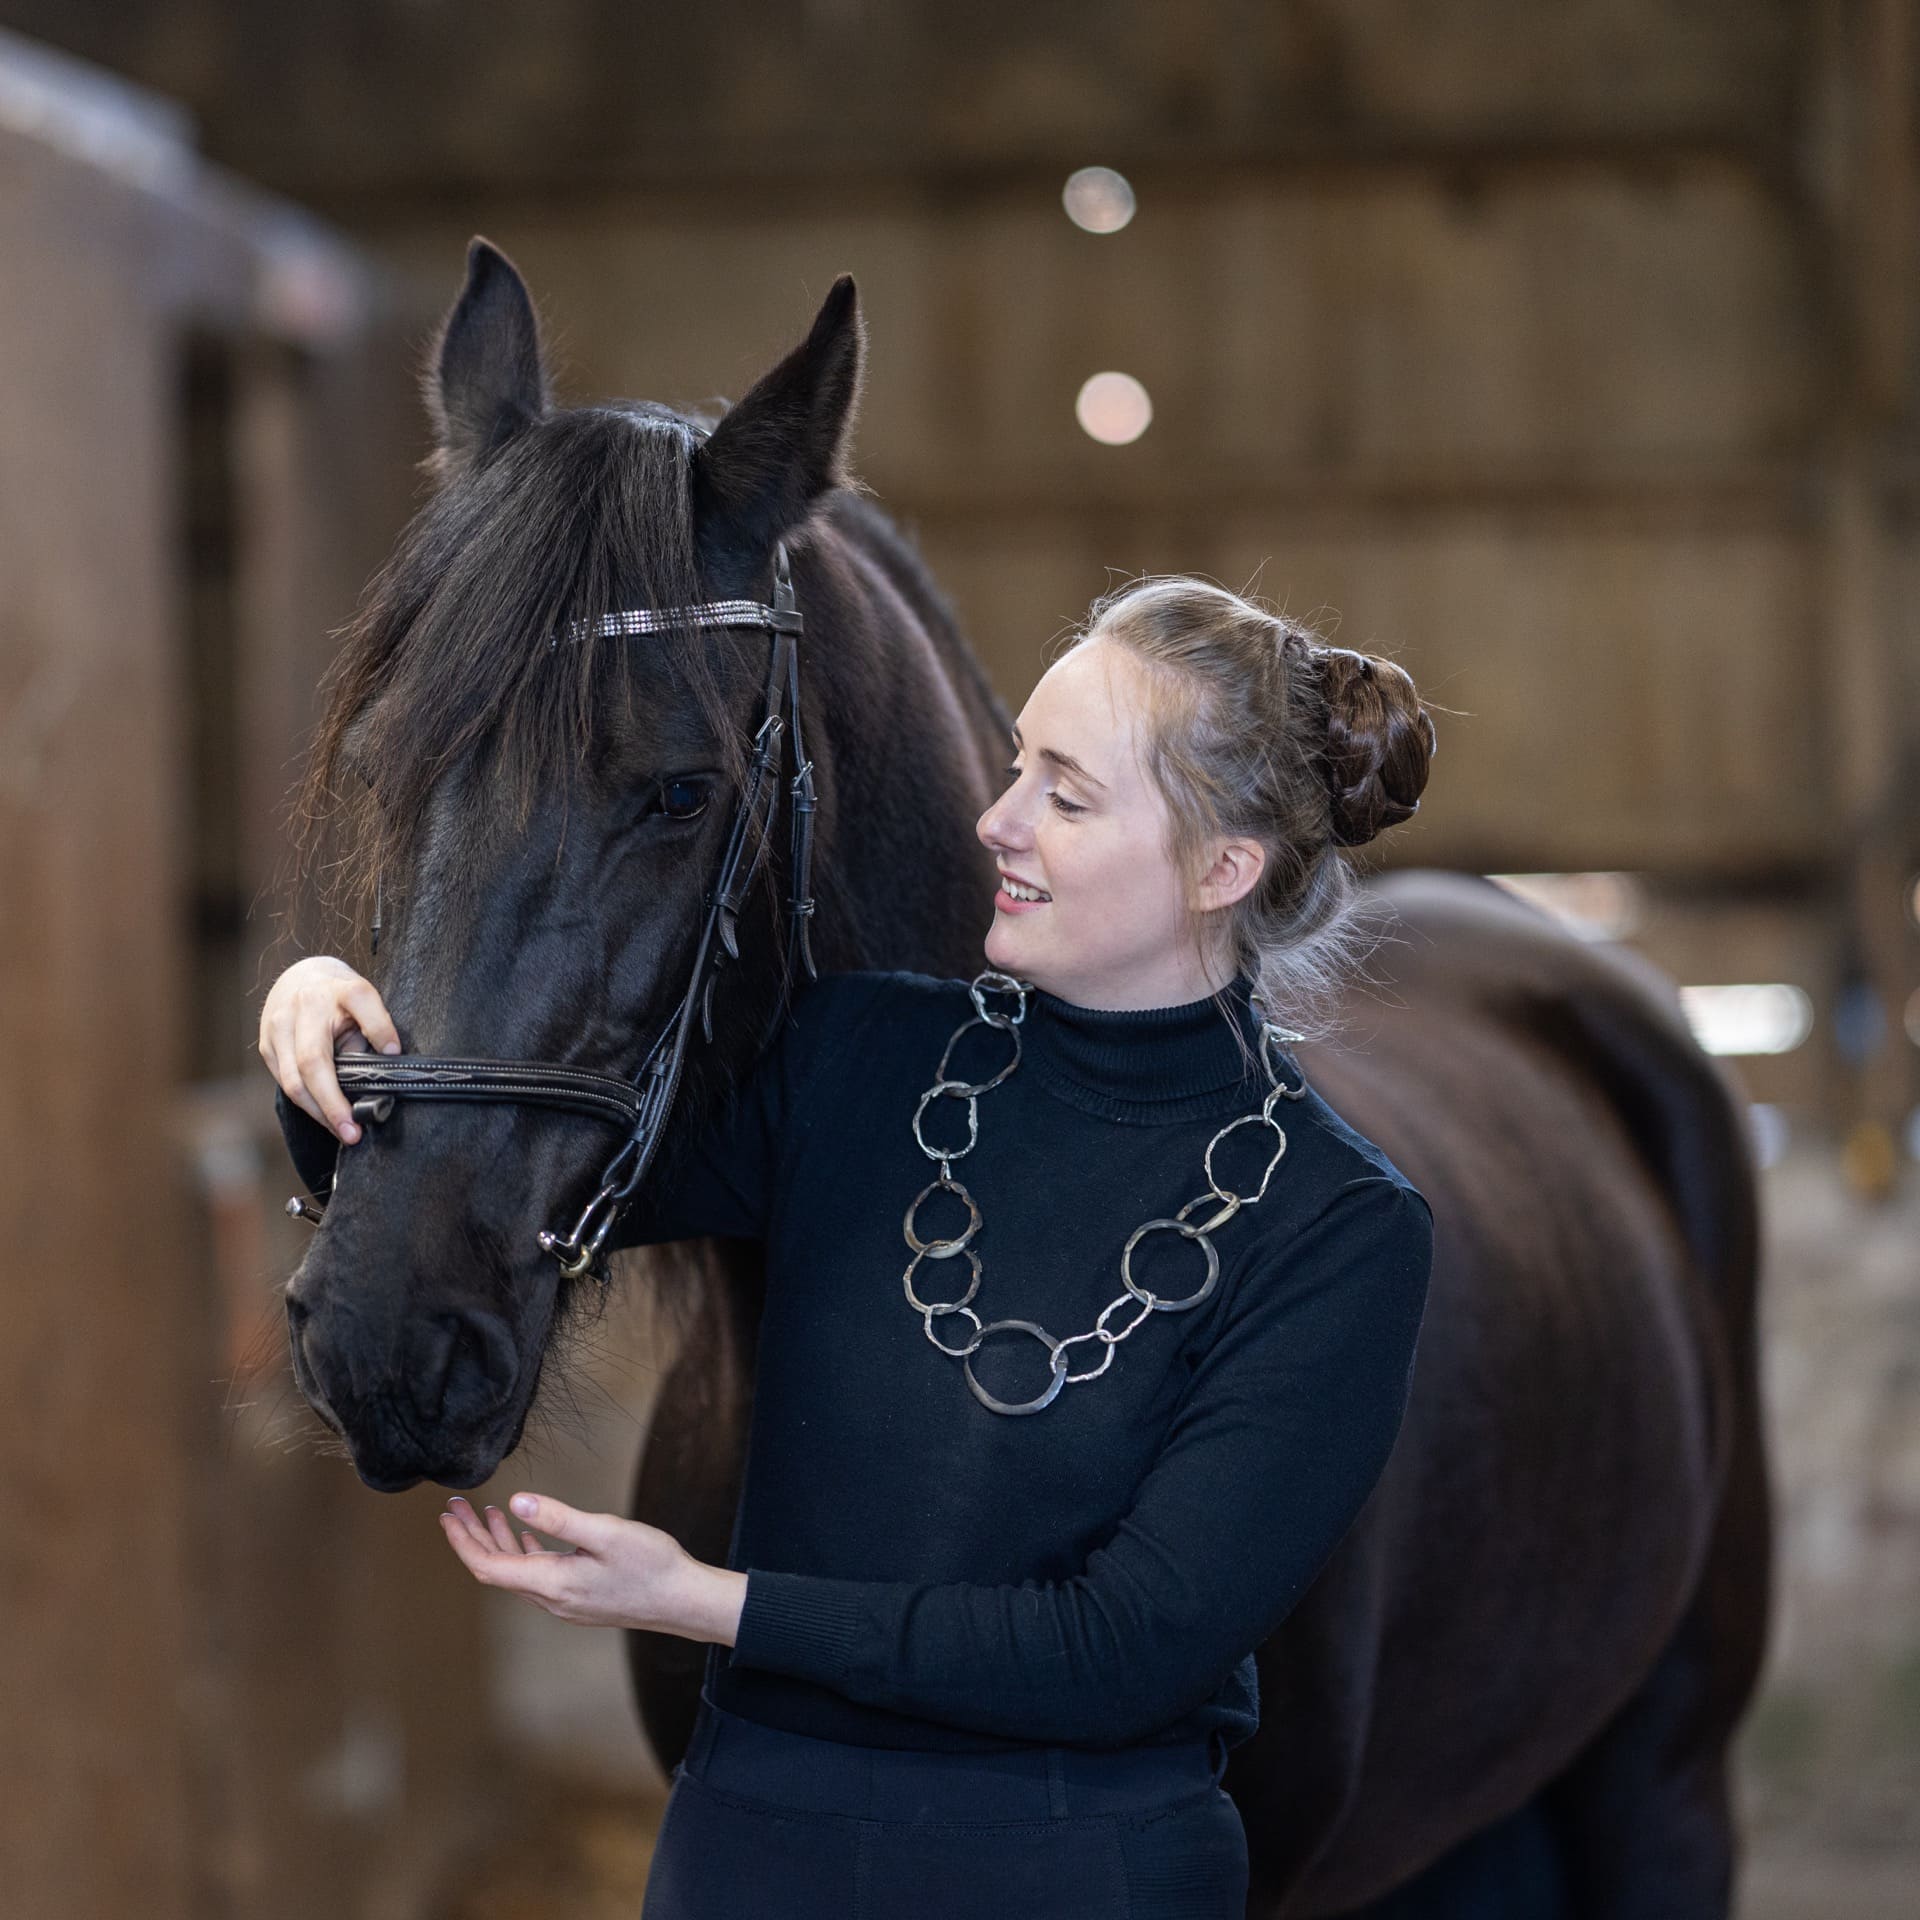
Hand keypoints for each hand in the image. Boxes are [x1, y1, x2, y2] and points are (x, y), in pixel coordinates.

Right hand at [258, 955, 401, 1144]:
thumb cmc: (341, 997)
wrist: (299, 978)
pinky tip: (325, 1117)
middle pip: (312, 1062)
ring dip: (319, 1112)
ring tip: (343, 1132)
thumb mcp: (366, 1003)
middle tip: (354, 1132)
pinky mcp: (267, 1046)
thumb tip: (378, 1074)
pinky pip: (285, 1083)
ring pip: (293, 1081)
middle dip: (333, 1103)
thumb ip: (372, 1031)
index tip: (393, 1053)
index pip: (362, 1003)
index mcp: (340, 989)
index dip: (380, 1028)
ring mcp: (278, 1027)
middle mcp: (303, 1007)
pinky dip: (307, 1104)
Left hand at [438, 1491, 746, 1642]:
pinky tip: (525, 1534)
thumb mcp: (606, 1532)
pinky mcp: (578, 1597)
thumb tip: (515, 1502)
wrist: (683, 1600)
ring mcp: (564, 1601)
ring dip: (497, 1542)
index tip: (448, 1516)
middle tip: (455, 1508)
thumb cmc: (651, 1565)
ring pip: (516, 1573)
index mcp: (552, 1583)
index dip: (463, 1542)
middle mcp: (551, 1598)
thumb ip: (559, 1518)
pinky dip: (522, 1551)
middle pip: (496, 1570)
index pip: (489, 1567)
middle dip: (472, 1537)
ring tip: (485, 1513)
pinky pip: (536, 1575)